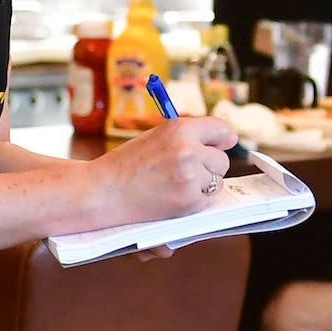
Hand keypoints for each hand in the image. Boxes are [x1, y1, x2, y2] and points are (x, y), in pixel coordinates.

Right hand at [90, 115, 235, 221]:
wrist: (101, 192)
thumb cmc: (126, 165)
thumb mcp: (156, 137)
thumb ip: (189, 137)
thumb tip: (230, 140)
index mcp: (180, 128)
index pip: (221, 130)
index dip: (220, 140)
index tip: (221, 144)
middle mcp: (189, 149)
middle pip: (222, 160)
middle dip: (209, 166)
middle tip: (182, 171)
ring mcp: (191, 177)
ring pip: (217, 181)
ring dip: (203, 185)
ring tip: (174, 185)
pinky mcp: (189, 201)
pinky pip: (207, 200)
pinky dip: (194, 202)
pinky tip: (171, 198)